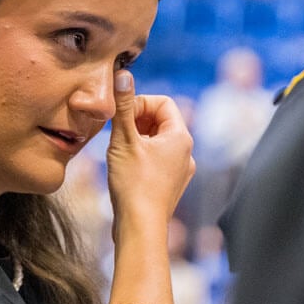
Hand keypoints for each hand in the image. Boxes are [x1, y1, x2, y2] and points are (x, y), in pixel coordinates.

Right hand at [105, 69, 195, 229]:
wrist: (140, 228)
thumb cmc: (133, 184)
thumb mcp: (124, 139)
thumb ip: (124, 105)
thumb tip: (123, 74)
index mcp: (180, 137)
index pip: (162, 102)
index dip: (139, 103)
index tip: (121, 116)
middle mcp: (186, 152)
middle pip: (161, 121)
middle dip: (137, 121)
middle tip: (117, 133)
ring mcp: (181, 170)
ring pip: (157, 141)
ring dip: (137, 139)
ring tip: (119, 152)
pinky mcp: (171, 186)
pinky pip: (157, 160)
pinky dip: (141, 157)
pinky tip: (126, 169)